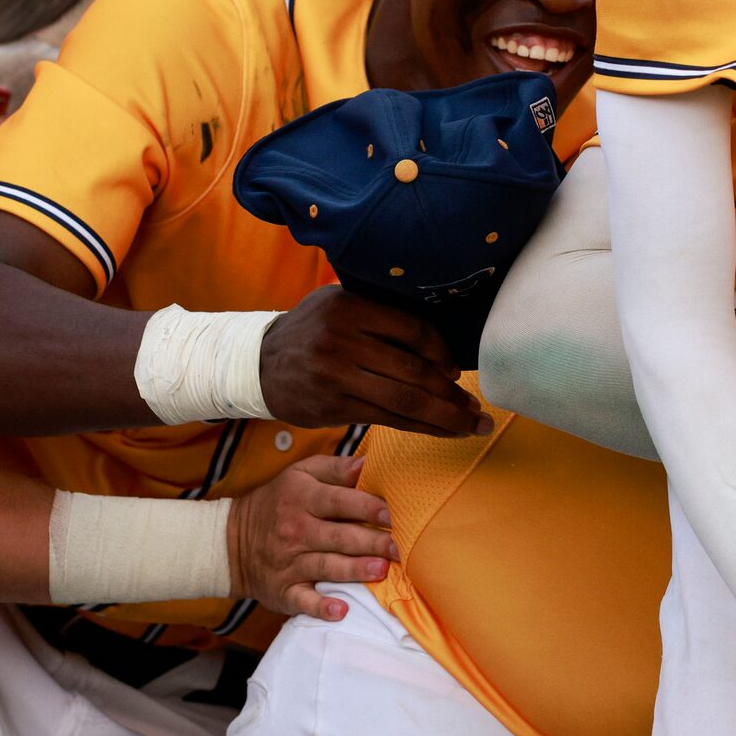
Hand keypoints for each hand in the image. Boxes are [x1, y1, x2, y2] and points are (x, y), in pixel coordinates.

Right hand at [225, 453, 396, 621]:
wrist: (232, 542)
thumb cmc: (280, 502)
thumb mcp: (301, 474)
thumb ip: (336, 469)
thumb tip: (370, 463)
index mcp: (302, 498)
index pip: (339, 502)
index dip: (367, 508)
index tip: (393, 514)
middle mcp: (295, 531)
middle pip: (339, 537)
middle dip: (371, 542)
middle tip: (399, 548)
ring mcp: (288, 563)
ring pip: (326, 567)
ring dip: (354, 571)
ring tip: (381, 570)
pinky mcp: (283, 591)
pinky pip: (302, 600)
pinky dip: (320, 608)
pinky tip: (341, 611)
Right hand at [258, 286, 486, 436]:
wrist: (257, 364)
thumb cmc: (312, 330)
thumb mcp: (338, 303)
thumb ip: (380, 312)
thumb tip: (440, 338)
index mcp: (350, 307)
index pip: (414, 329)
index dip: (443, 352)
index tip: (457, 370)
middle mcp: (343, 340)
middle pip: (413, 370)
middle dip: (452, 393)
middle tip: (478, 407)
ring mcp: (337, 375)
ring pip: (404, 400)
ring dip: (445, 416)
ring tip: (472, 424)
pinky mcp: (333, 406)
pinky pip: (387, 420)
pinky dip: (421, 427)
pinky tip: (443, 431)